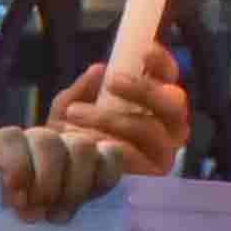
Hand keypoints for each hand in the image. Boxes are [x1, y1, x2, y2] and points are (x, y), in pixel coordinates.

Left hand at [0, 118, 126, 221]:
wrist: (32, 216)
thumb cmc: (0, 206)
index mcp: (5, 145)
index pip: (11, 138)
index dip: (16, 167)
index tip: (17, 201)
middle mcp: (39, 139)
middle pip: (48, 142)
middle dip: (46, 182)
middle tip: (40, 216)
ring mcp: (72, 145)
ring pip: (82, 147)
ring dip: (74, 186)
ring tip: (60, 216)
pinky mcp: (101, 158)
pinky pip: (111, 155)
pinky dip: (104, 177)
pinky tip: (91, 200)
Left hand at [46, 44, 191, 176]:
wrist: (56, 180)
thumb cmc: (71, 141)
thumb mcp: (68, 111)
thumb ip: (79, 91)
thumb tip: (98, 69)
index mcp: (154, 106)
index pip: (170, 79)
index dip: (163, 63)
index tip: (145, 50)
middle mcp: (168, 129)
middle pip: (173, 104)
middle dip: (144, 89)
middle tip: (112, 81)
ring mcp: (163, 154)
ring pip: (149, 128)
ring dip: (110, 117)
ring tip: (74, 113)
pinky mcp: (152, 176)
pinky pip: (134, 156)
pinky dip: (106, 143)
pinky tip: (82, 140)